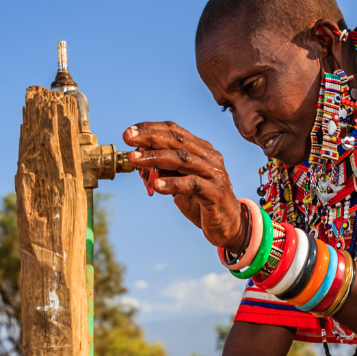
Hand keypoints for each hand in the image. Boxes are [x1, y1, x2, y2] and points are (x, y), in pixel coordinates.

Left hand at [123, 122, 248, 252]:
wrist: (228, 226)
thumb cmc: (200, 202)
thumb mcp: (179, 184)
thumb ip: (165, 171)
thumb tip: (139, 161)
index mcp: (201, 150)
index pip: (175, 132)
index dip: (151, 129)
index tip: (130, 132)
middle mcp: (209, 157)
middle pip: (177, 141)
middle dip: (150, 137)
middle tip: (128, 138)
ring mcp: (214, 174)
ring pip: (183, 159)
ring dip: (156, 157)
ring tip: (135, 159)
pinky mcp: (215, 192)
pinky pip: (192, 184)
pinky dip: (173, 183)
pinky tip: (156, 185)